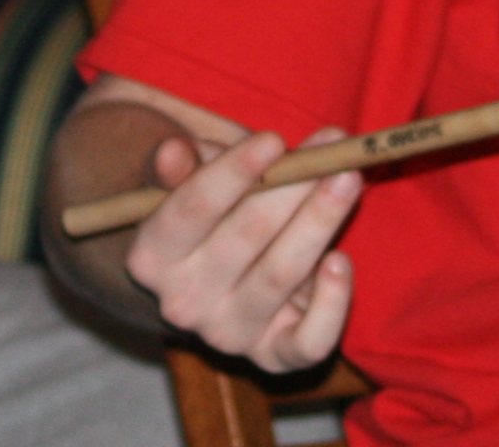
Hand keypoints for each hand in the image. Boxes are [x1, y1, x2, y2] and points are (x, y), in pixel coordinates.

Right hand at [120, 124, 360, 370]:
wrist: (220, 281)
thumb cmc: (210, 214)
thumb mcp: (187, 182)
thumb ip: (180, 166)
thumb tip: (173, 153)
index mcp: (150, 256)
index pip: (192, 208)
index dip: (234, 171)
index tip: (274, 140)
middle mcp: (182, 303)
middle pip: (246, 235)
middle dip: (293, 187)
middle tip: (331, 149)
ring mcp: (228, 335)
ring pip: (281, 276)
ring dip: (320, 222)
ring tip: (347, 179)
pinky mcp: (273, 358)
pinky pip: (309, 341)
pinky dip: (332, 303)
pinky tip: (342, 260)